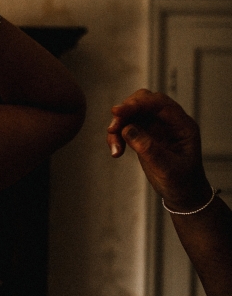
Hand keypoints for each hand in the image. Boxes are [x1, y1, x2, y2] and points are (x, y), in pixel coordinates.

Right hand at [108, 89, 212, 210]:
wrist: (182, 194)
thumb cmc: (181, 182)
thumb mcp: (166, 168)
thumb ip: (148, 148)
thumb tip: (127, 129)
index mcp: (182, 125)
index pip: (159, 103)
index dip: (137, 104)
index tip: (117, 111)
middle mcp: (169, 122)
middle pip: (144, 101)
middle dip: (125, 112)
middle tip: (112, 129)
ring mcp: (157, 127)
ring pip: (132, 113)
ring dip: (118, 127)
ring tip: (115, 148)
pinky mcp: (145, 134)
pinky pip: (127, 126)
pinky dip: (117, 136)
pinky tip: (116, 151)